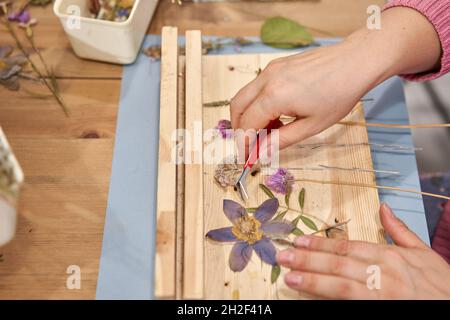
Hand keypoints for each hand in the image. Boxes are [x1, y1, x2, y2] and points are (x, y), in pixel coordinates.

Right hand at [230, 7, 440, 149]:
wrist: (355, 62)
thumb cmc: (339, 95)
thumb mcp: (311, 126)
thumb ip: (281, 140)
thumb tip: (261, 153)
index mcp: (273, 97)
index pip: (247, 124)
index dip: (244, 143)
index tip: (247, 157)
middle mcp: (266, 80)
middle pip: (237, 107)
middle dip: (240, 128)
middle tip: (251, 144)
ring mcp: (270, 69)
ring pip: (245, 95)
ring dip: (248, 115)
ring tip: (269, 131)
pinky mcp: (276, 65)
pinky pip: (256, 86)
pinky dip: (258, 103)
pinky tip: (276, 114)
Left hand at [276, 204, 449, 298]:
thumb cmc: (442, 286)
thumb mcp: (424, 254)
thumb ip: (400, 231)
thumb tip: (383, 208)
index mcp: (391, 256)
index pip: (348, 247)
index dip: (321, 244)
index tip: (299, 241)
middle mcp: (385, 274)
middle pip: (339, 264)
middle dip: (308, 259)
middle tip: (283, 256)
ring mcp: (382, 296)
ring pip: (341, 286)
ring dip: (313, 280)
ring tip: (290, 276)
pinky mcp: (379, 312)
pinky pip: (350, 305)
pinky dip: (329, 299)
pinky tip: (311, 296)